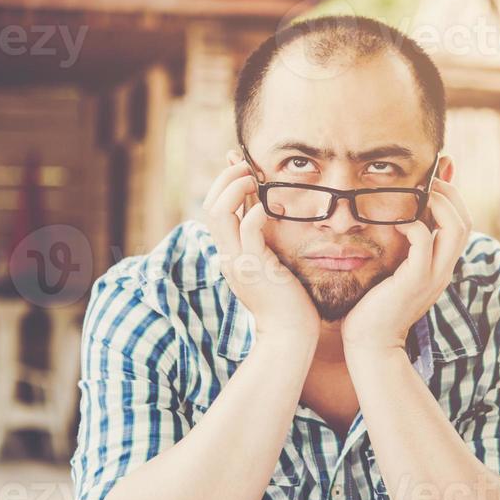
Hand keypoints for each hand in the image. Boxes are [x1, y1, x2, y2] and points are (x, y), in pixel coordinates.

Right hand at [203, 161, 319, 348]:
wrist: (290, 336)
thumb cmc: (287, 302)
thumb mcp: (269, 265)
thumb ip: (262, 243)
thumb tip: (261, 215)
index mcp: (229, 254)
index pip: (214, 211)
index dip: (223, 183)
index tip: (239, 164)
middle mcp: (227, 256)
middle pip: (210, 207)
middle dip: (225, 179)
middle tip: (246, 165)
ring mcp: (238, 262)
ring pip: (219, 214)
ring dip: (234, 188)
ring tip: (253, 178)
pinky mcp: (255, 268)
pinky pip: (247, 232)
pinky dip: (254, 212)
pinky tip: (266, 205)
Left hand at [341, 180, 471, 355]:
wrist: (370, 342)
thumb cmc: (375, 305)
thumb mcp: (395, 271)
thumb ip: (402, 248)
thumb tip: (401, 219)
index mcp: (441, 266)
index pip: (462, 224)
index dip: (453, 196)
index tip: (440, 174)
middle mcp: (443, 270)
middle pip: (465, 222)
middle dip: (450, 193)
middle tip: (431, 177)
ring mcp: (433, 276)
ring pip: (455, 229)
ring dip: (439, 203)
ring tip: (420, 190)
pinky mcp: (415, 281)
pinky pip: (424, 243)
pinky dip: (414, 225)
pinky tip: (398, 220)